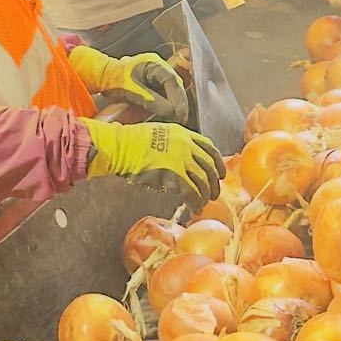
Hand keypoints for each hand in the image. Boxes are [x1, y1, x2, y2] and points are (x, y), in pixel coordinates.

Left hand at [69, 46, 191, 125]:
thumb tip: (170, 111)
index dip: (179, 99)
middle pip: (176, 86)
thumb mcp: (132, 91)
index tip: (181, 113)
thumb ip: (151, 100)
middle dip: (179, 103)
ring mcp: (158, 74)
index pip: (173, 81)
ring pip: (173, 91)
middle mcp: (159, 67)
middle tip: (181, 118)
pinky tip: (169, 115)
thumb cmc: (114, 80)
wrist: (104, 77)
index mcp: (154, 64)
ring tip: (177, 118)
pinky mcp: (155, 83)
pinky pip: (166, 94)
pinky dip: (168, 104)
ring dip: (175, 104)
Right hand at [83, 117, 223, 215]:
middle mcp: (186, 145)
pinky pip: (192, 191)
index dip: (217, 162)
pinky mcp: (173, 175)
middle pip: (209, 165)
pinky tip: (194, 207)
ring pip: (203, 180)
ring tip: (203, 203)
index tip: (219, 173)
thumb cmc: (131, 142)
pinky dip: (196, 201)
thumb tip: (180, 159)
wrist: (120, 146)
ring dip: (206, 194)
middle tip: (214, 193)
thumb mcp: (158, 133)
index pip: (209, 147)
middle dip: (214, 182)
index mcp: (183, 133)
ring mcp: (181, 159)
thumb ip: (172, 143)